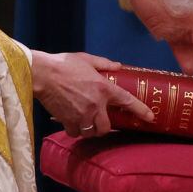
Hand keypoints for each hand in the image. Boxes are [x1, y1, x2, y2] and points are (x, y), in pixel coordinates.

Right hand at [31, 51, 153, 136]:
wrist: (42, 74)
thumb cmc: (64, 64)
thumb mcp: (87, 59)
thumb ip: (104, 64)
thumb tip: (118, 66)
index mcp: (104, 88)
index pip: (127, 101)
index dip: (141, 111)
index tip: (150, 118)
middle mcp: (95, 105)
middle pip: (106, 127)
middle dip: (106, 127)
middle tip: (102, 121)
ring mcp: (81, 115)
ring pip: (91, 132)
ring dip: (90, 130)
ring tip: (87, 122)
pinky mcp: (67, 121)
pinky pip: (75, 133)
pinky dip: (75, 130)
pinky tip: (73, 122)